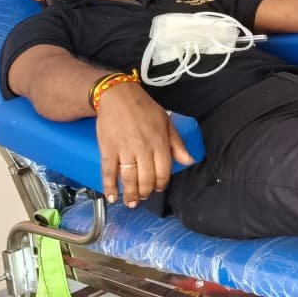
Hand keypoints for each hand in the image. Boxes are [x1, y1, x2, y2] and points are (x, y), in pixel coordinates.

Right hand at [96, 82, 193, 207]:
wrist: (118, 96)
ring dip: (130, 194)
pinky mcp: (107, 149)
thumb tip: (189, 160)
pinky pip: (108, 171)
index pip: (163, 171)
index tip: (158, 188)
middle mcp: (142, 148)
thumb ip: (177, 144)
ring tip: (131, 202)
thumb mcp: (166, 122)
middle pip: (146, 178)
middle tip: (143, 197)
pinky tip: (111, 197)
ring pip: (129, 178)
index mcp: (159, 142)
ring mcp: (124, 149)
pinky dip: (109, 186)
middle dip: (145, 192)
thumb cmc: (144, 108)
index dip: (162, 183)